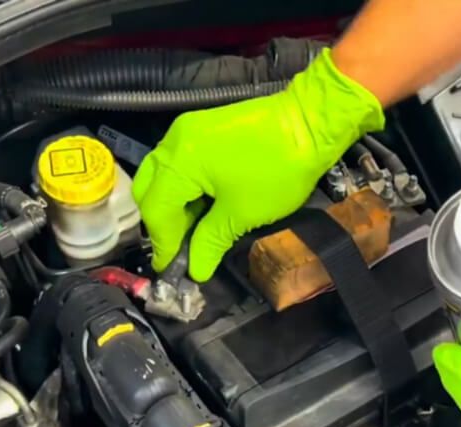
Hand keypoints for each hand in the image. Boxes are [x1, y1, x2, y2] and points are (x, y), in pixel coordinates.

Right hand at [132, 49, 383, 281]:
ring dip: (174, 204)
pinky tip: (204, 205)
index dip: (162, 243)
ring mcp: (188, 129)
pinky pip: (180, 160)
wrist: (311, 123)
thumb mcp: (242, 214)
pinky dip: (185, 186)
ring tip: (195, 231)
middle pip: (150, 189)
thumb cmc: (278, 169)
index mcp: (180, 161)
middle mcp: (175, 140)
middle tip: (180, 250)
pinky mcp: (203, 127)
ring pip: (163, 174)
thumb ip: (210, 241)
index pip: (156, 210)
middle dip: (163, 223)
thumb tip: (196, 269)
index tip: (170, 267)